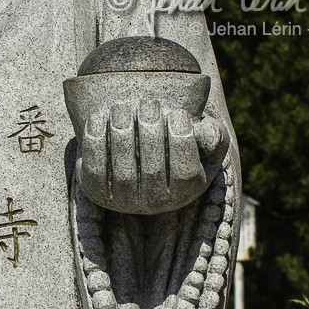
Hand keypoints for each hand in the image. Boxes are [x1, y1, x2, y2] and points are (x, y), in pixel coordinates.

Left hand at [76, 99, 227, 214]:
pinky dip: (95, 142)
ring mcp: (123, 202)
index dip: (182, 143)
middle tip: (149, 104)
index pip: (185, 173)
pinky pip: (95, 170)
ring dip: (122, 136)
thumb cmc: (175, 139)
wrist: (136, 147)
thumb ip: (213, 136)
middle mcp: (155, 204)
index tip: (178, 113)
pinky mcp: (96, 192)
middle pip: (152, 172)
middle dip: (150, 134)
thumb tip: (209, 134)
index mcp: (185, 192)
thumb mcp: (202, 138)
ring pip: (123, 173)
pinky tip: (100, 116)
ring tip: (124, 107)